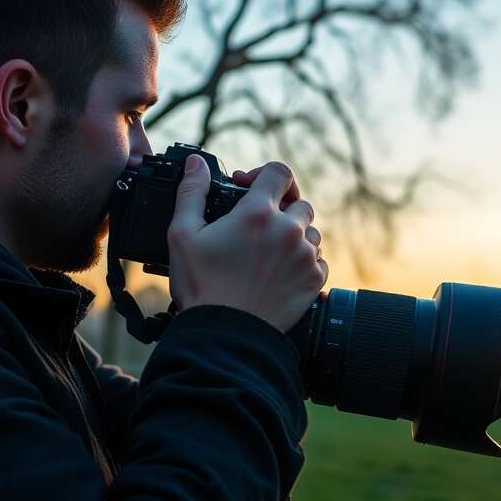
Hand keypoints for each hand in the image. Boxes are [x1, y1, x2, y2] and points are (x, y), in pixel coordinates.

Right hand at [168, 156, 326, 331]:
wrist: (226, 335)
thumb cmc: (202, 287)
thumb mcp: (182, 234)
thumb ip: (191, 192)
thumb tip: (196, 164)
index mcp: (258, 213)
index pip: (279, 172)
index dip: (263, 174)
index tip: (250, 187)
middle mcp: (289, 231)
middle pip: (298, 203)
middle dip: (280, 208)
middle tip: (257, 226)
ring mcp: (305, 256)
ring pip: (310, 232)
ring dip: (293, 235)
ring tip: (267, 252)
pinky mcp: (314, 280)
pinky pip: (318, 260)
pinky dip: (303, 261)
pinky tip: (279, 272)